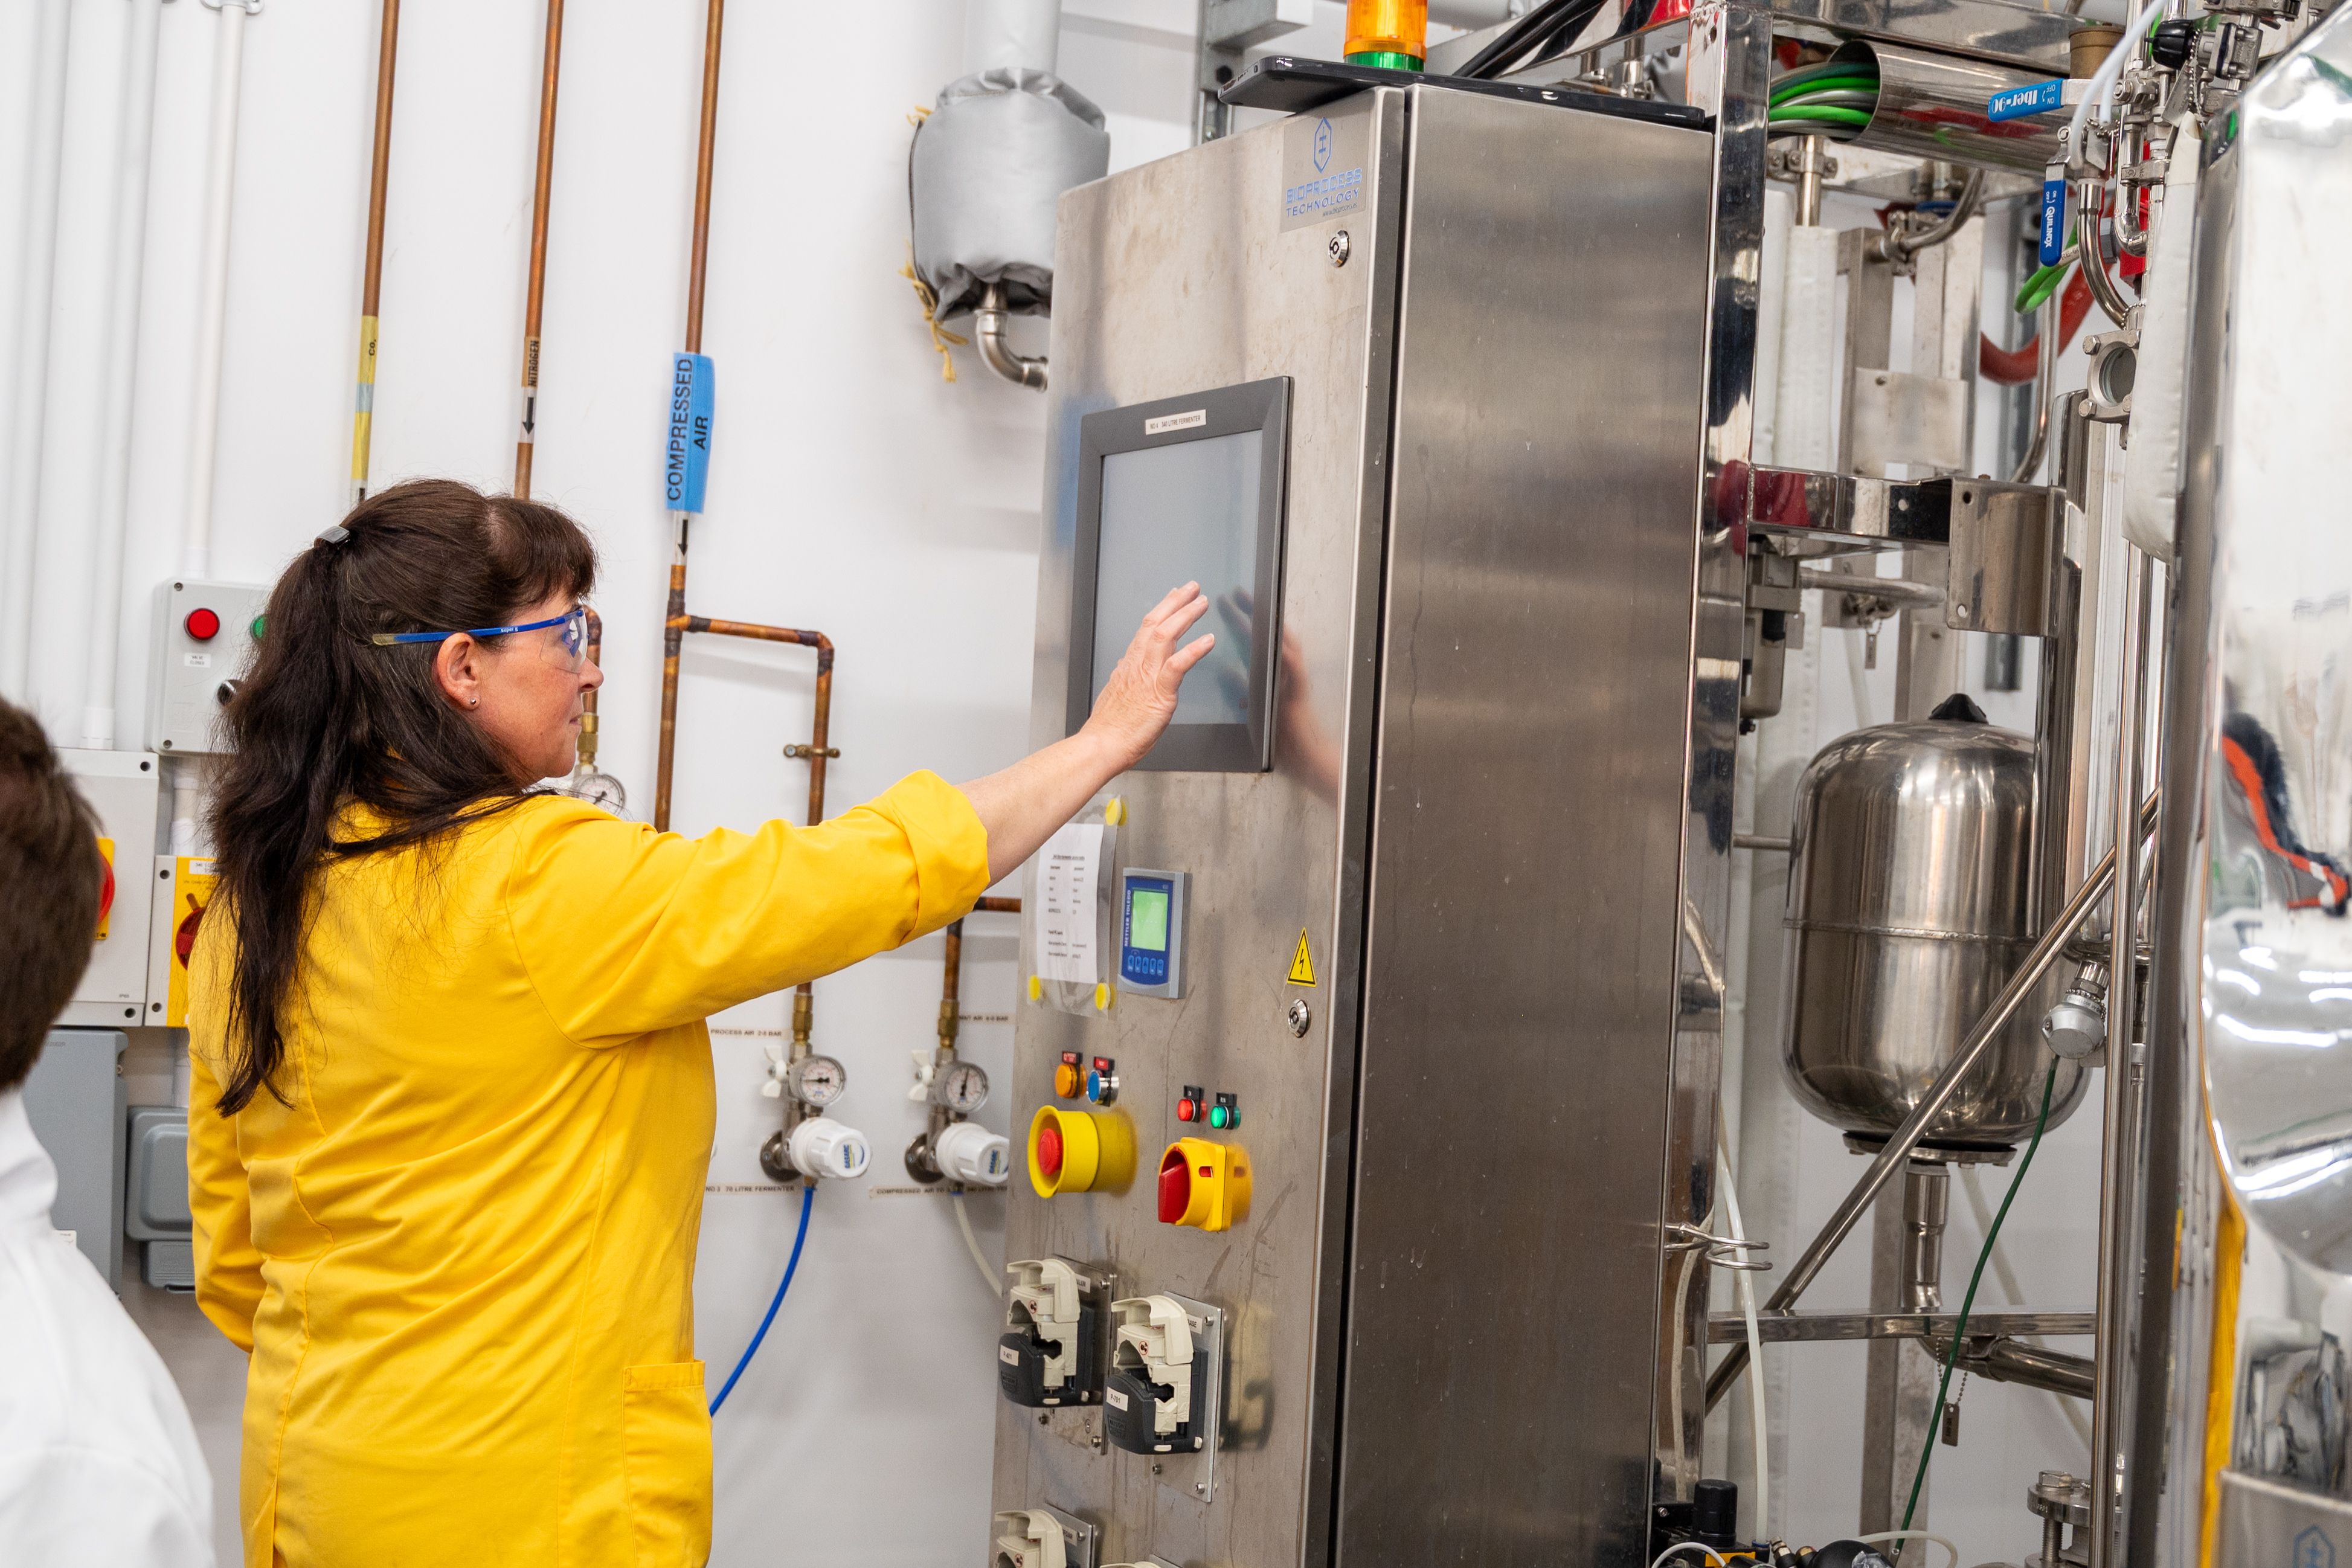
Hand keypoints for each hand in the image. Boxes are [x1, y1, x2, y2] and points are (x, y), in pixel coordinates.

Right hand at [1084, 583, 1215, 768]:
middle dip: (1175, 602)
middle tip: (1192, 588)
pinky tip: (1209, 639)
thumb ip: (1123, 676)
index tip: (1174, 596)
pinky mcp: (1159, 694)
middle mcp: (1137, 665)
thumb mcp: (1114, 694)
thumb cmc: (1110, 727)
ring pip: (1165, 636)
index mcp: (1129, 665)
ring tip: (1202, 603)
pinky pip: (1177, 666)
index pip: (1145, 629)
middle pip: (1155, 623)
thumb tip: (1123, 664)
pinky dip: (1194, 650)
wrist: (1102, 745)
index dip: (1162, 609)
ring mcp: (1147, 677)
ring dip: (1185, 616)